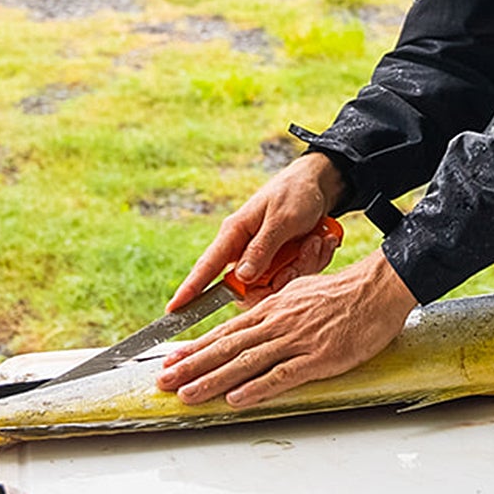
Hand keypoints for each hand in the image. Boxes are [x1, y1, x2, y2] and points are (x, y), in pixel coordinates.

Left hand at [156, 252, 418, 407]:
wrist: (377, 290)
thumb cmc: (342, 294)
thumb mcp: (299, 293)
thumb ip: (275, 310)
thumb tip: (253, 322)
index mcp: (271, 309)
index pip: (225, 332)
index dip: (195, 348)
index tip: (170, 360)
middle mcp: (276, 323)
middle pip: (226, 347)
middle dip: (191, 366)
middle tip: (163, 382)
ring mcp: (296, 341)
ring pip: (246, 362)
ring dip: (213, 380)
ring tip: (188, 395)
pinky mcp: (318, 357)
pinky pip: (282, 374)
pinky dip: (257, 387)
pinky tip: (237, 399)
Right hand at [170, 152, 346, 311]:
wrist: (320, 184)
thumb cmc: (295, 193)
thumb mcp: (282, 218)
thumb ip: (262, 248)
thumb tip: (241, 278)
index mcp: (234, 234)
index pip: (206, 267)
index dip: (190, 290)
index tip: (174, 309)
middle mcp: (244, 251)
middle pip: (251, 289)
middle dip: (284, 277)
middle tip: (307, 249)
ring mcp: (263, 259)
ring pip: (277, 286)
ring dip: (304, 265)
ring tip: (316, 239)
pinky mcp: (281, 263)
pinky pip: (295, 279)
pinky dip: (312, 262)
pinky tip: (320, 240)